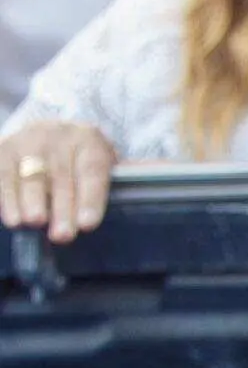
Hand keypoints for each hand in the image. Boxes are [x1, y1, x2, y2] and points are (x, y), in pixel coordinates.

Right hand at [0, 119, 117, 241]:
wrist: (46, 131)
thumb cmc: (78, 157)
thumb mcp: (100, 161)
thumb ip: (108, 182)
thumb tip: (116, 206)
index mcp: (88, 141)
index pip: (92, 171)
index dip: (90, 199)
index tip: (87, 224)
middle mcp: (57, 137)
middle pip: (60, 177)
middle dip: (61, 210)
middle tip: (62, 235)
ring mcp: (27, 141)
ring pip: (30, 176)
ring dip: (31, 203)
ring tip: (33, 223)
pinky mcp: (3, 149)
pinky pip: (4, 176)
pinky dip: (7, 198)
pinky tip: (12, 217)